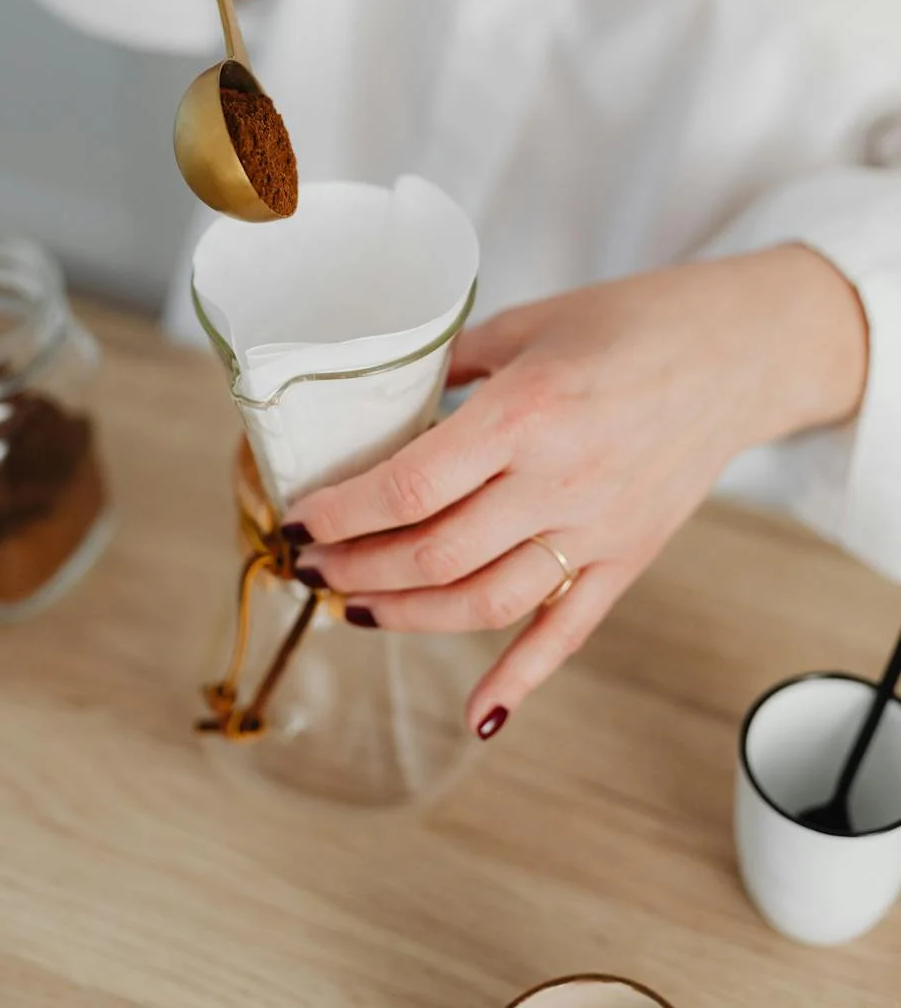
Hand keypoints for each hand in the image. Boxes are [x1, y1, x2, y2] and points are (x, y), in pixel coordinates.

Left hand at [288, 246, 866, 736]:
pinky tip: (476, 711)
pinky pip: (567, 631)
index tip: (299, 519)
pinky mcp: (629, 559)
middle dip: (356, 570)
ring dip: (408, 618)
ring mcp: (598, 531)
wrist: (734, 352)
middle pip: (435, 555)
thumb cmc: (629, 322)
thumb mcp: (526, 324)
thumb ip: (450, 366)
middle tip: (312, 567)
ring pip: (486, 604)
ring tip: (356, 609)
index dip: (341, 514)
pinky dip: (519, 677)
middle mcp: (559, 482)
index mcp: (526, 413)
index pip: (410, 487)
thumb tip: (382, 404)